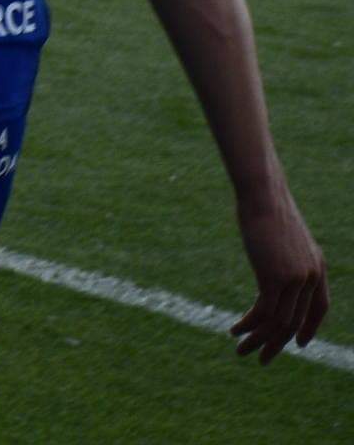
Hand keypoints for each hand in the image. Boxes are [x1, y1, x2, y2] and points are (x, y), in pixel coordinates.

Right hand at [230, 188, 327, 363]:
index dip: (309, 328)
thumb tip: (274, 264)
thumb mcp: (282, 237)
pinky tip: (234, 329)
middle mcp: (310, 277)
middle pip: (295, 321)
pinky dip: (249, 325)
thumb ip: (285, 256)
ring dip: (259, 340)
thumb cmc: (266, 209)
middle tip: (261, 358)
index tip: (298, 344)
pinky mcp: (275, 278)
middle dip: (277, 344)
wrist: (263, 195)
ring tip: (241, 351)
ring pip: (279, 322)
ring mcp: (295, 279)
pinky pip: (264, 312)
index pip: (319, 308)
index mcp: (317, 267)